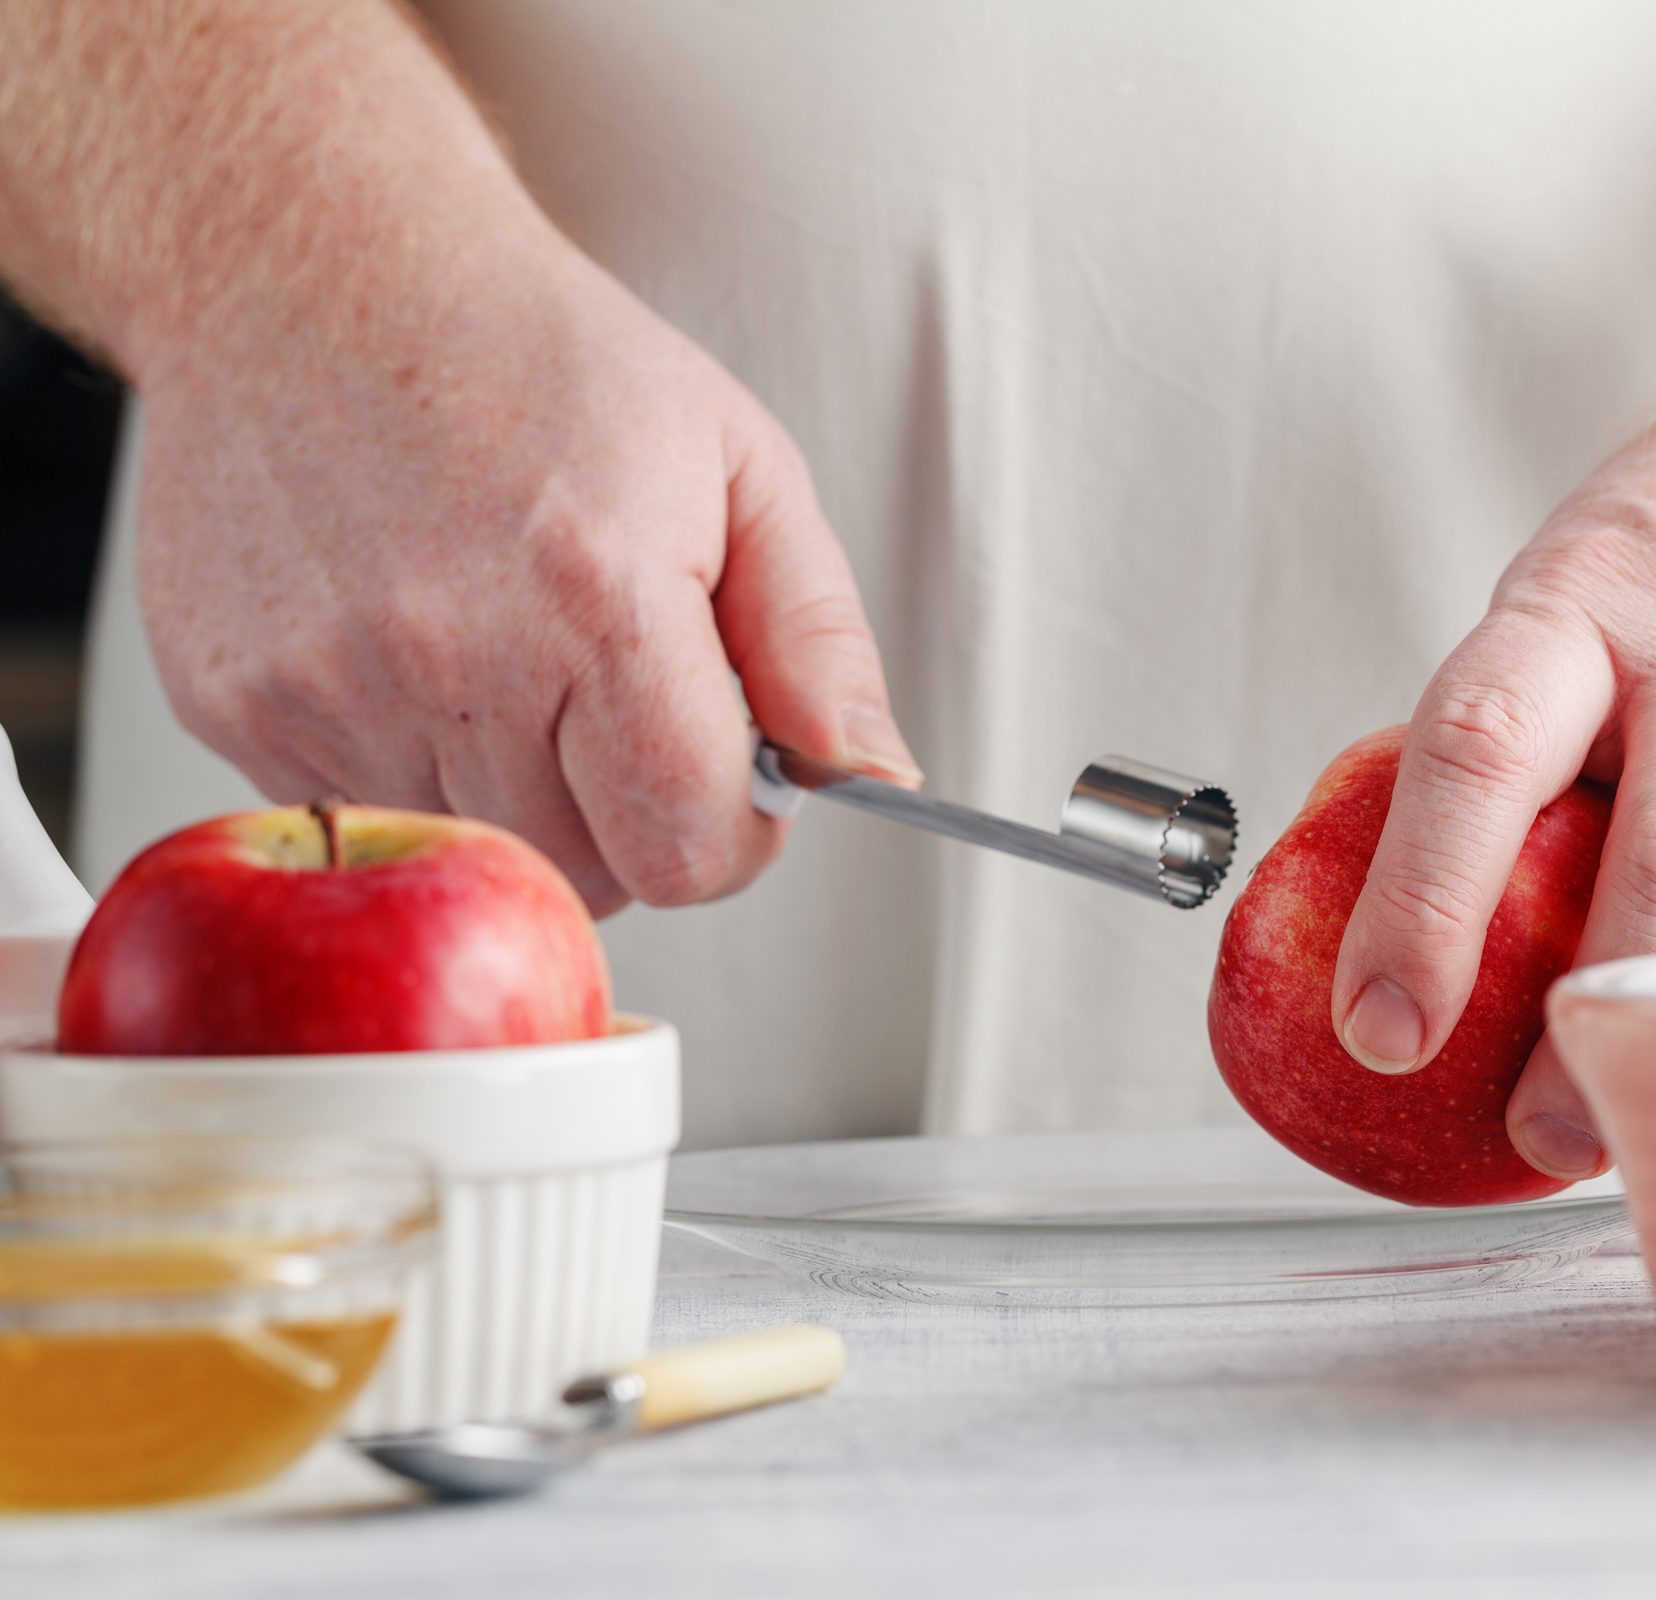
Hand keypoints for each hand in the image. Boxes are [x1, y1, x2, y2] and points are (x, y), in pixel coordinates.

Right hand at [135, 225, 915, 913]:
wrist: (312, 269)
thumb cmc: (538, 360)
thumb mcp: (737, 463)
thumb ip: (818, 637)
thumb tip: (871, 773)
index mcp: (596, 595)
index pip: (690, 847)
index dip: (736, 830)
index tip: (731, 775)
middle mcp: (452, 656)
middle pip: (591, 877)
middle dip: (634, 814)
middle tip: (620, 699)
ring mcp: (329, 689)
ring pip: (481, 858)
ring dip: (523, 795)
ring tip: (514, 654)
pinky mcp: (239, 705)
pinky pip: (371, 818)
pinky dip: (416, 767)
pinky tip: (419, 652)